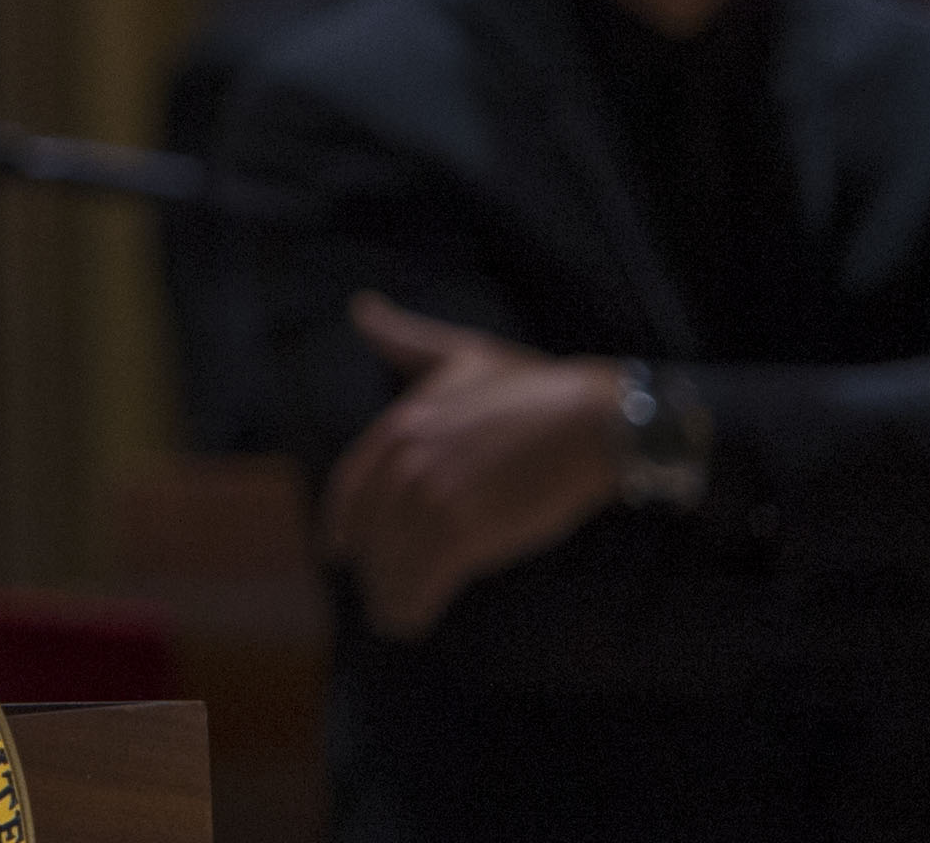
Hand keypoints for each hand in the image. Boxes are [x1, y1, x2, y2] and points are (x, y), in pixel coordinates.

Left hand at [319, 293, 629, 639]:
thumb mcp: (463, 354)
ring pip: (390, 560)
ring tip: (393, 616)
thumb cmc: (535, 389)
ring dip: (387, 594)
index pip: (352, 486)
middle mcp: (406, 459)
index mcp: (402, 423)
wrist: (591, 422)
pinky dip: (410, 605)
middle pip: (369, 530)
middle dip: (370, 566)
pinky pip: (421, 580)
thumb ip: (407, 341)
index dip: (343, 524)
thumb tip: (361, 309)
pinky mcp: (464, 531)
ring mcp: (432, 496)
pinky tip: (411, 621)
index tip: (337, 551)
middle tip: (374, 592)